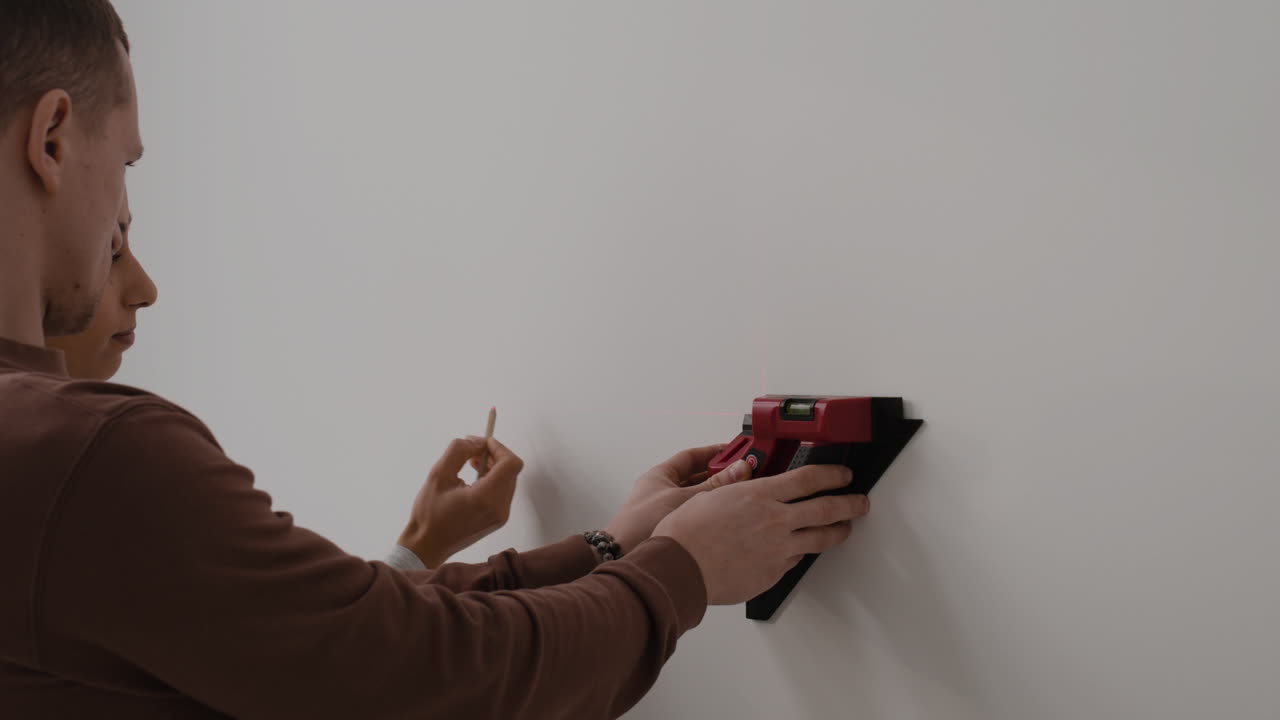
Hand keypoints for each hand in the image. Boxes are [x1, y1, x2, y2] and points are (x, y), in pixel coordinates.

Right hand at [398, 436, 523, 567]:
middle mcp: (499, 508)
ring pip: (508, 480)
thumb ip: (458, 451)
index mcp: (485, 497)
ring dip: (493, 467)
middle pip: (511, 470)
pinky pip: (503, 492)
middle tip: (472, 450)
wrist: (428, 545)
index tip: (481, 442)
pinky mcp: (498, 520)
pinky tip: (473, 479)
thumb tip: (476, 443)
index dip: (499, 448)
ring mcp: (501, 516)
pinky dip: (493, 480)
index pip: (510, 464)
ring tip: (471, 463)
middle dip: (494, 455)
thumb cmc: (429, 512)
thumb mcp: (438, 474)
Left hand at [604, 444, 739, 553]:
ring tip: (737, 493)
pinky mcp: (669, 527)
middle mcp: (662, 490)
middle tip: (742, 473)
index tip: (733, 450)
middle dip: (718, 474)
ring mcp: (665, 509)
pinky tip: (721, 516)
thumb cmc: (640, 525)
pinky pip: (693, 513)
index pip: (691, 457)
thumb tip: (739, 469)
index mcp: (660, 475)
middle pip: (695, 476)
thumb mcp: (683, 500)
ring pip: (695, 496)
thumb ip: (713, 486)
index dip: (713, 452)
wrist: (620, 555)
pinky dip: (707, 511)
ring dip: (714, 495)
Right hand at [653, 463, 869, 604]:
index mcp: (760, 495)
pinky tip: (801, 550)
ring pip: (821, 539)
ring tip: (845, 528)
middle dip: (850, 503)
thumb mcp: (709, 496)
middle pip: (827, 509)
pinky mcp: (773, 573)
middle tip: (860, 501)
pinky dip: (800, 553)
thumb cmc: (686, 533)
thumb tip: (745, 476)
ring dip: (838, 532)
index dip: (832, 475)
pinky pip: (795, 561)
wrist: (679, 568)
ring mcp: (778, 549)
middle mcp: (775, 521)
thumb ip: (734, 485)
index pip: (809, 479)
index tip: (843, 475)